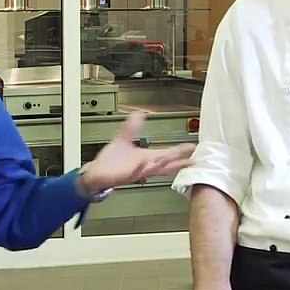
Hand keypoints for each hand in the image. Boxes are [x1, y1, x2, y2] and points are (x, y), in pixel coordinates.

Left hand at [79, 112, 195, 193]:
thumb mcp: (123, 139)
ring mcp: (135, 172)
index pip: (168, 154)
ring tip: (170, 157)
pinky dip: (139, 168)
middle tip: (191, 160)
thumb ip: (131, 127)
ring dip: (161, 164)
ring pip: (152, 169)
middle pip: (165, 165)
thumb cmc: (111, 162)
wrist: (96, 174)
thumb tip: (139, 114)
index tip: (193, 148)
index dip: (180, 152)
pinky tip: (143, 162)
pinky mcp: (123, 176)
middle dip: (178, 162)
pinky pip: (133, 172)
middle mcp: (144, 167)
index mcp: (147, 158)